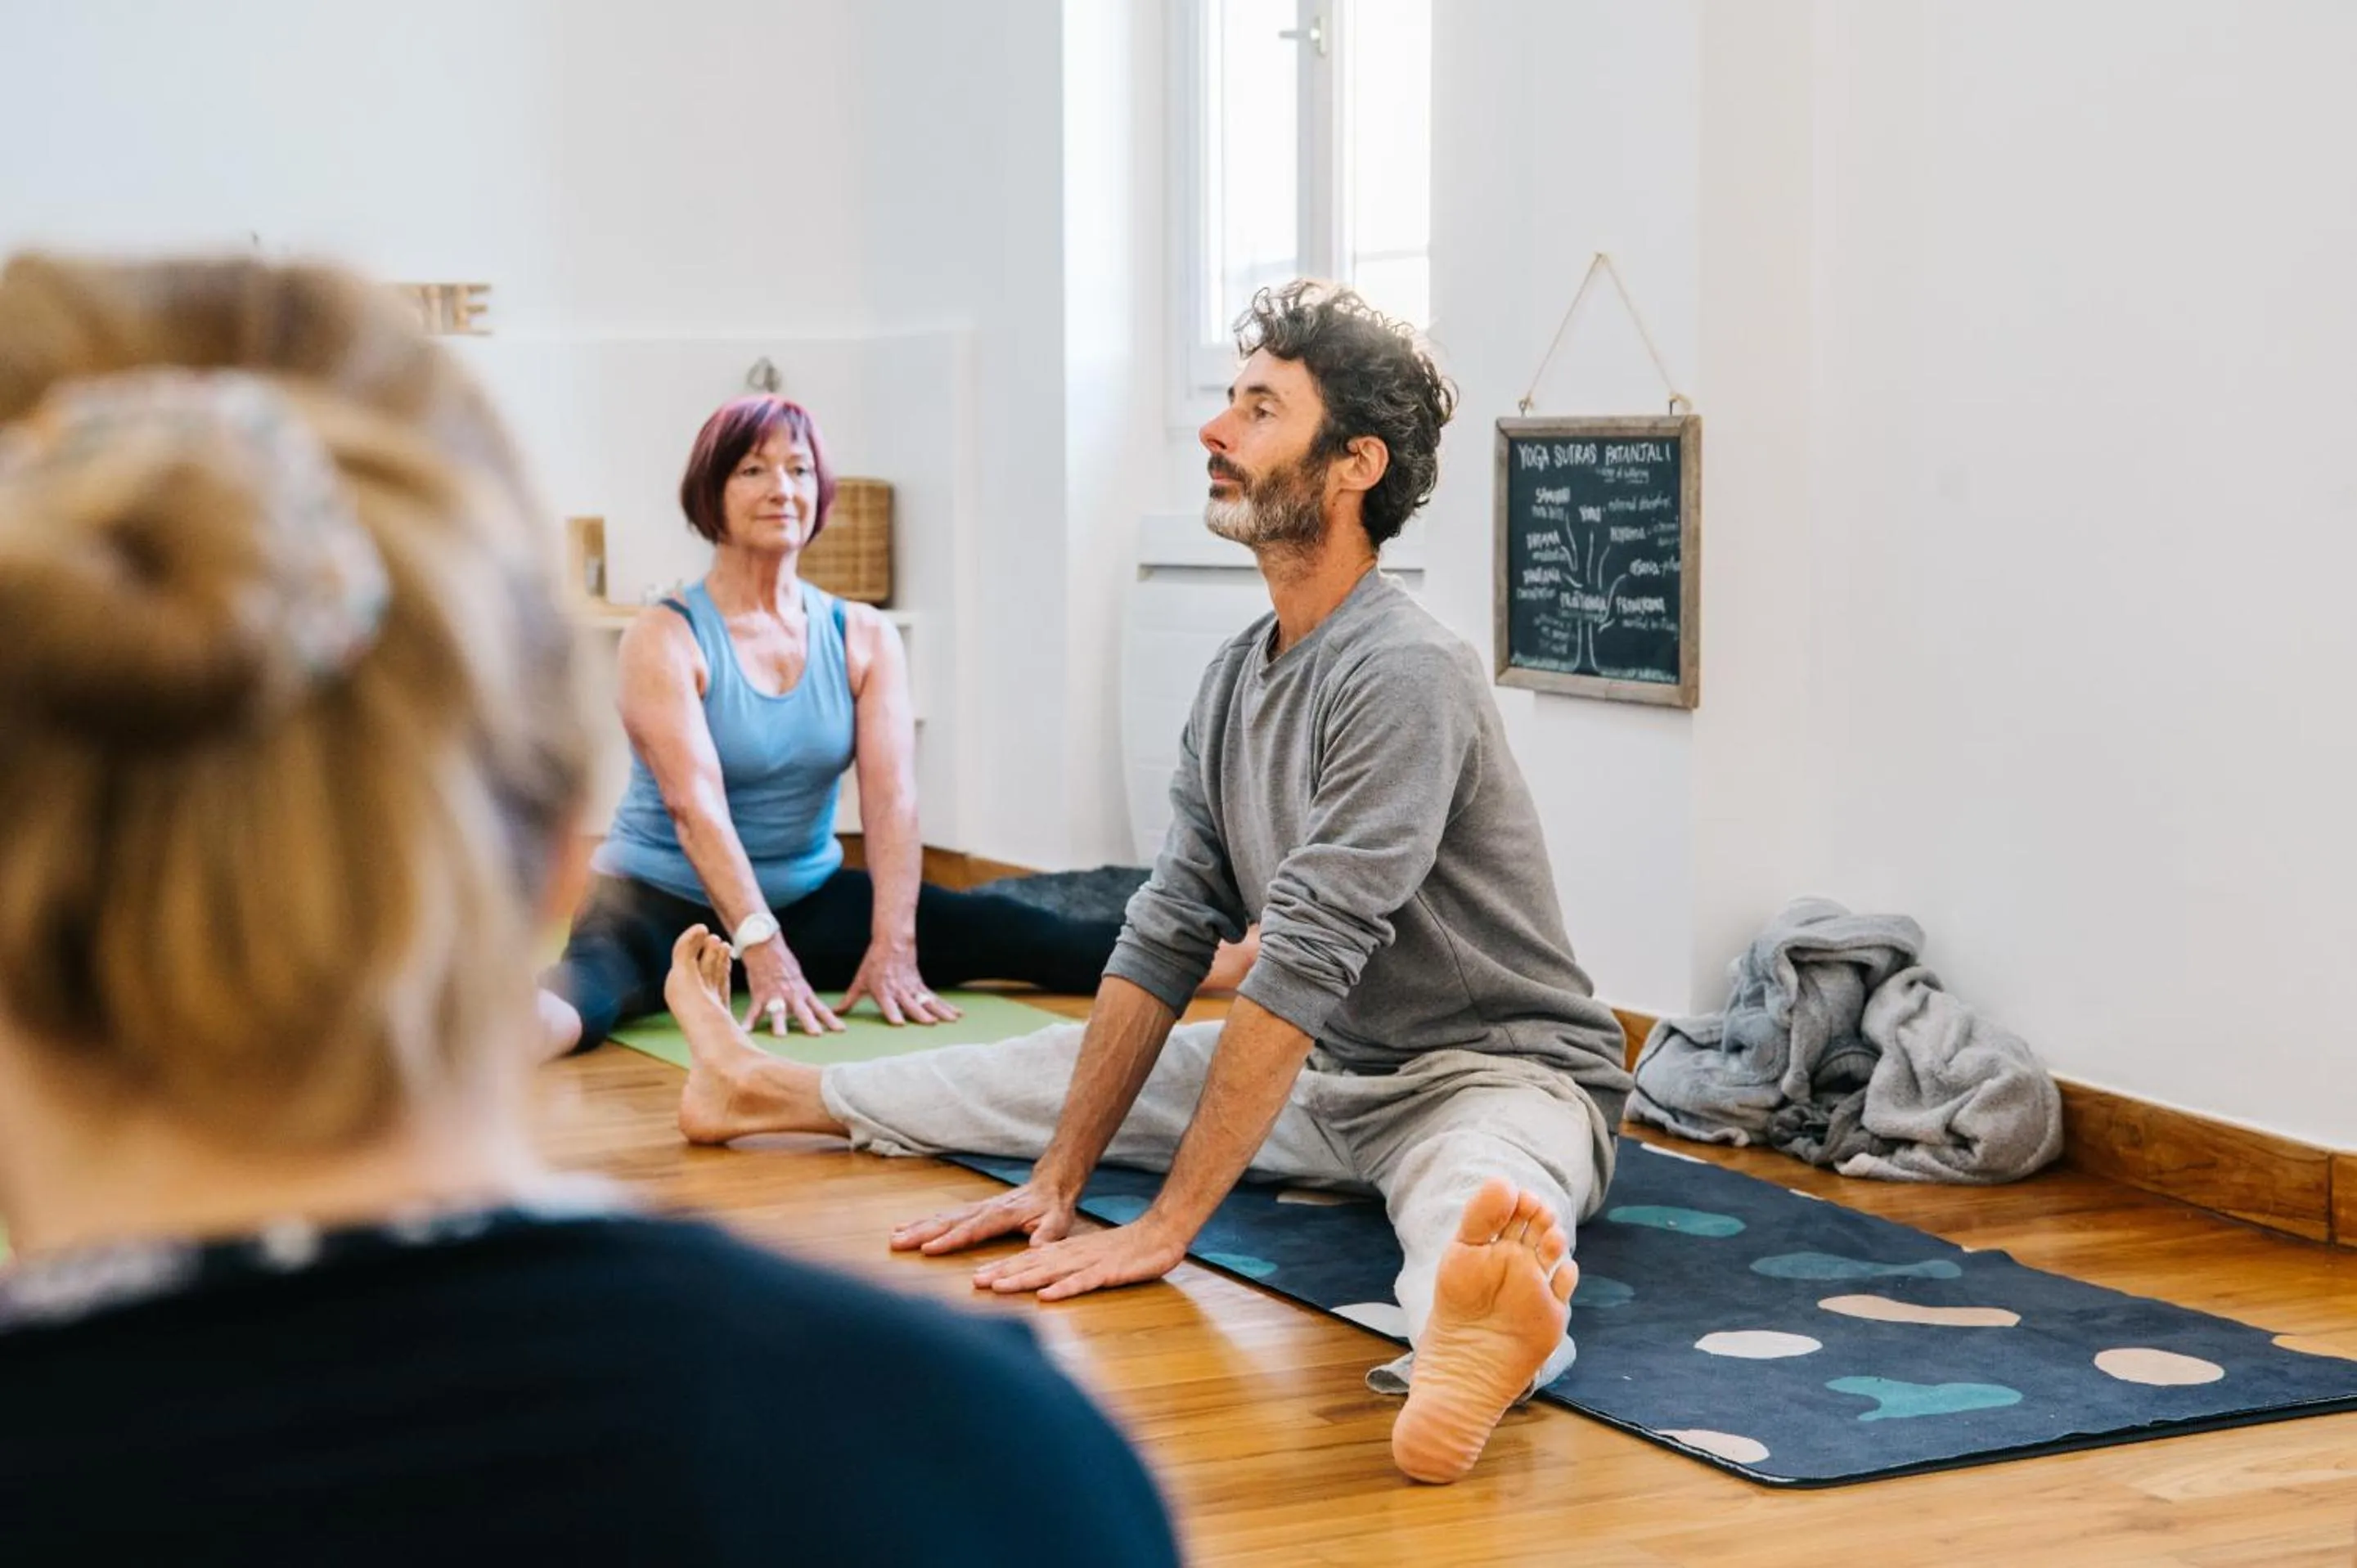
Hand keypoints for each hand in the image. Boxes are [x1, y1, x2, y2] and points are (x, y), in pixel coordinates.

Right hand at [739, 934, 843, 1036]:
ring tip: (780, 1036)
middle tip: (816, 1034)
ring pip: (778, 1012)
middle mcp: (792, 995)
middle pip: (803, 1012)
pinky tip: (746, 1030)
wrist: (765, 947)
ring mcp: (775, 995)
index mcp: (804, 991)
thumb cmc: (783, 962)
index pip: (820, 1008)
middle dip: (810, 1023)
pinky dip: (749, 1021)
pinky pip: (754, 1011)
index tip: (841, 1030)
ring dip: (779, 1024)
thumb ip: (803, 995)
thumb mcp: (798, 978)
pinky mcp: (760, 995)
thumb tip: (810, 1008)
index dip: (831, 1020)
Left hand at [840, 938, 961, 1025]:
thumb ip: (849, 999)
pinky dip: (947, 1006)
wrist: (892, 941)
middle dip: (921, 1014)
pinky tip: (957, 1014)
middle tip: (930, 1023)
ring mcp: (912, 988)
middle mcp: (899, 990)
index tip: (899, 1023)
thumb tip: (836, 1013)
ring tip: (950, 1021)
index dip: (893, 1013)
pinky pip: (935, 998)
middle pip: (911, 1004)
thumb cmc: (873, 964)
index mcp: (882, 990)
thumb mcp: (860, 981)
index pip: (888, 1004)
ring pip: (928, 1002)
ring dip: (940, 1011)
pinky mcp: (921, 985)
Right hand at [891, 1181, 1076, 1256]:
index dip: (951, 1240)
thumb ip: (1046, 1235)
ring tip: (894, 1235)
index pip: (973, 1229)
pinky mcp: (972, 1210)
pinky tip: (907, 1227)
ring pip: (943, 1217)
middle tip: (897, 1242)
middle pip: (949, 1222)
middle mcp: (985, 1209)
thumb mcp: (1057, 1223)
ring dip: (918, 1226)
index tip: (928, 1249)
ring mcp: (976, 1208)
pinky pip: (945, 1215)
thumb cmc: (1053, 1208)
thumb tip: (1037, 1248)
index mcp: (1003, 1215)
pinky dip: (924, 1221)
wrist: (1051, 1184)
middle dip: (922, 1233)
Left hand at [971, 1219, 1189, 1301]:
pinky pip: (1084, 1282)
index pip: (1030, 1259)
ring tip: (999, 1287)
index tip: (977, 1278)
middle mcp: (1074, 1254)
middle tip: (975, 1283)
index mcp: (1069, 1251)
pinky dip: (1064, 1289)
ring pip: (1051, 1271)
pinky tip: (1047, 1296)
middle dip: (1003, 1273)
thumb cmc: (1127, 1250)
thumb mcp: (1092, 1257)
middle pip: (1033, 1264)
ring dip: (1023, 1279)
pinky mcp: (1110, 1272)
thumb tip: (1043, 1280)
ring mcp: (1091, 1262)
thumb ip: (1068, 1266)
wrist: (1162, 1233)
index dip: (1003, 1268)